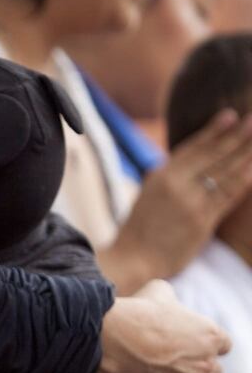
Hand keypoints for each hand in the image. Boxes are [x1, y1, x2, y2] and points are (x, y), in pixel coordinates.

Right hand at [99, 280, 230, 372]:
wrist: (112, 338)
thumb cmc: (134, 313)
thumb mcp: (158, 291)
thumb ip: (172, 299)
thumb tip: (169, 302)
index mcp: (209, 335)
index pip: (223, 344)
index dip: (208, 345)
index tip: (192, 345)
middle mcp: (207, 362)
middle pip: (215, 370)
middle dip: (200, 367)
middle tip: (179, 364)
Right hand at [100, 110, 251, 293]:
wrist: (133, 258)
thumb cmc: (140, 229)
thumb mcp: (149, 194)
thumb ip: (171, 178)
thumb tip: (192, 164)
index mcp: (160, 175)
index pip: (193, 147)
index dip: (214, 131)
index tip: (231, 115)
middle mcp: (175, 184)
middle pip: (212, 156)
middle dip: (236, 137)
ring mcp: (190, 202)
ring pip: (225, 173)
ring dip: (246, 155)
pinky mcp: (201, 221)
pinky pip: (228, 196)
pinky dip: (244, 181)